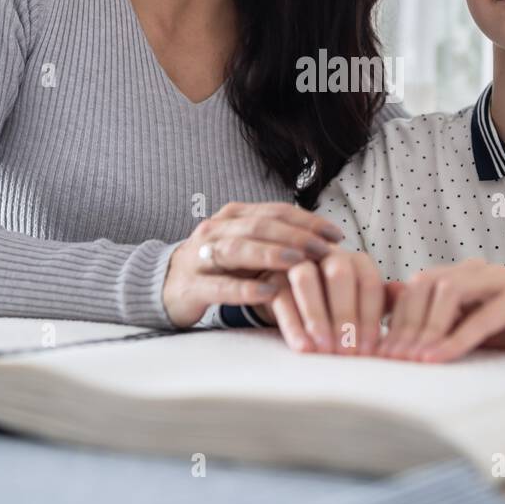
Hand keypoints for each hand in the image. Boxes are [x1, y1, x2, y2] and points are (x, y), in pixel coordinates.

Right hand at [162, 202, 344, 327]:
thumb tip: (326, 244)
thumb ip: (277, 242)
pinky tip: (269, 292)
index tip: (336, 234)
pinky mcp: (192, 286)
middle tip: (323, 249)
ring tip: (299, 263)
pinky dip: (246, 289)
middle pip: (260, 226)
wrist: (168, 286)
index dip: (308, 221)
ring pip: (238, 249)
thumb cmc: (219, 268)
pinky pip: (221, 285)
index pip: (276, 211)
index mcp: (234, 216)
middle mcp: (217, 229)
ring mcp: (201, 256)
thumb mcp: (247, 248)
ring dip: (272, 254)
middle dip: (295, 236)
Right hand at [253, 250, 385, 354]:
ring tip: (322, 350)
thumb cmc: (338, 304)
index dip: (370, 316)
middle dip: (344, 314)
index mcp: (356, 260)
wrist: (296, 296)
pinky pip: (280, 296)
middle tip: (347, 351)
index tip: (369, 348)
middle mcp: (328, 254)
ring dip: (316, 315)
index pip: (368, 282)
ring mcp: (298, 261)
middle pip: (339, 274)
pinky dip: (292, 324)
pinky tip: (302, 347)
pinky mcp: (272, 277)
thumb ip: (385, 300)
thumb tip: (403, 294)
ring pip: (305, 278)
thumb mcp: (363, 304)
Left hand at [377, 258, 504, 363]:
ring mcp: (500, 280)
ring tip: (412, 360)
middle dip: (404, 324)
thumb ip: (440, 321)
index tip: (378, 350)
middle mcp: (478, 270)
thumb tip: (393, 316)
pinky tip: (440, 358)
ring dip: (426, 329)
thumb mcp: (474, 327)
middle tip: (390, 359)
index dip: (394, 317)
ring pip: (448, 293)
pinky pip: (482, 316)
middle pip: (425, 286)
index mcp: (463, 273)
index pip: (416, 286)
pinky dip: (457, 339)